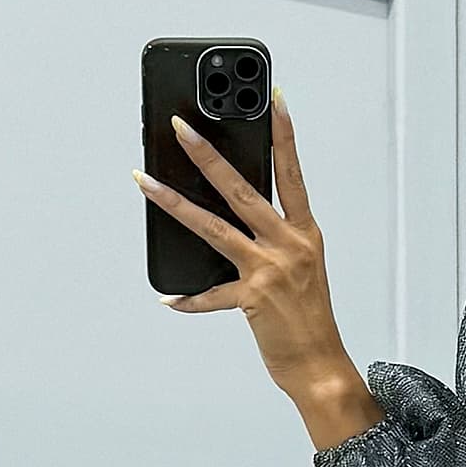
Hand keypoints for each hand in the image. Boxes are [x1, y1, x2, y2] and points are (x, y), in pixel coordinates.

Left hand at [136, 91, 384, 448]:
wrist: (321, 367)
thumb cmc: (309, 320)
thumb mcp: (302, 268)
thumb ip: (275, 239)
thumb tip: (234, 218)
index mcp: (304, 234)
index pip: (292, 172)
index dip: (284, 133)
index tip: (272, 99)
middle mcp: (289, 245)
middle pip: (241, 189)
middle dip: (207, 154)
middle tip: (179, 127)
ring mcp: (270, 269)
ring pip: (213, 226)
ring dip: (174, 202)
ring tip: (144, 181)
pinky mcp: (253, 298)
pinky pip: (211, 295)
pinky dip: (189, 299)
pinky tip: (170, 298)